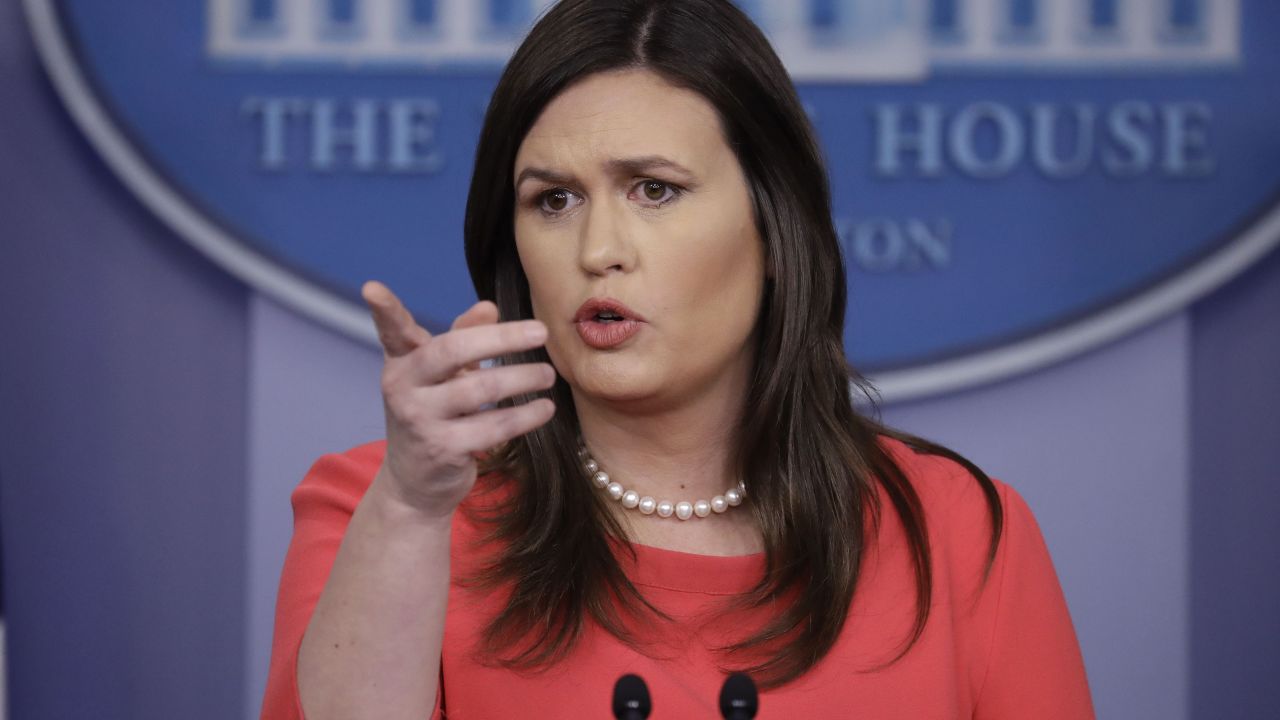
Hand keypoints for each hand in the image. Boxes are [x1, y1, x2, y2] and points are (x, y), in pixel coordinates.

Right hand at [362, 281, 556, 518]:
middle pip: (452, 351)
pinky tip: (545, 408)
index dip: (384, 310)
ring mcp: (420, 419)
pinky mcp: (443, 449)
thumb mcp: (442, 375)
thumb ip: (463, 337)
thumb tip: (488, 307)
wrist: (415, 484)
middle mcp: (403, 388)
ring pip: (481, 389)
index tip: (372, 288)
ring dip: (523, 378)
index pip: (392, 331)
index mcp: (402, 363)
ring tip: (547, 374)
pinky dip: (526, 415)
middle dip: (502, 338)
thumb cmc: (433, 416)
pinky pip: (494, 426)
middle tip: (541, 332)